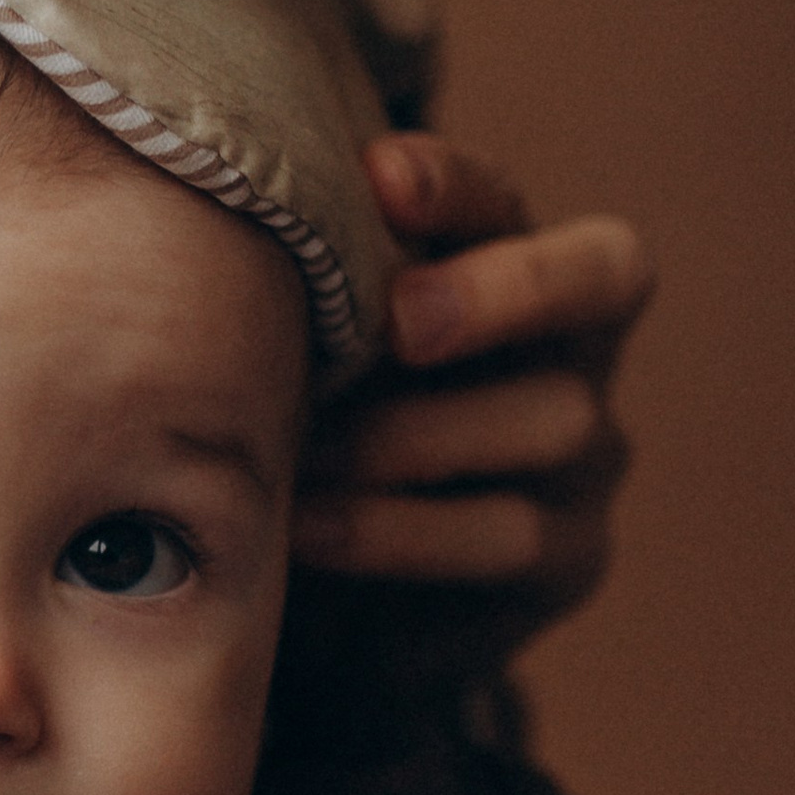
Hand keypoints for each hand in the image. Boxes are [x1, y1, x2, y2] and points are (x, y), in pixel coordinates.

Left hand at [293, 136, 651, 676]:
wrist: (327, 616)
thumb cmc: (301, 445)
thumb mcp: (293, 366)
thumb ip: (287, 302)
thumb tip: (194, 222)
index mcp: (500, 265)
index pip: (514, 198)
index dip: (458, 183)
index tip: (376, 178)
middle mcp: (569, 346)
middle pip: (600, 278)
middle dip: (499, 291)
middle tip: (401, 320)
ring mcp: (585, 455)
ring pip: (554, 418)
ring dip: (418, 432)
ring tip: (309, 450)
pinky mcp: (571, 560)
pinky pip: (510, 536)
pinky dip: (400, 530)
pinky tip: (308, 525)